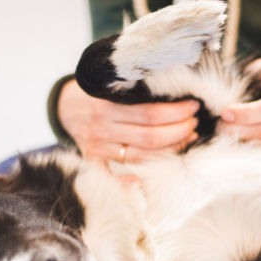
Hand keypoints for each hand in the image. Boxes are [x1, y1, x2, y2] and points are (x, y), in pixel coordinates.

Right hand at [58, 79, 199, 162]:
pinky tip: (156, 171)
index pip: (149, 114)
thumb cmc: (97, 92)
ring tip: (187, 138)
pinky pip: (116, 176)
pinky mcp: (93, 161)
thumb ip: (136, 87)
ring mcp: (96, 148)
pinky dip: (135, 179)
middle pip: (149, 137)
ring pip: (141, 157)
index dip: (176, 112)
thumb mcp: (111, 82)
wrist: (66, 106)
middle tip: (194, 123)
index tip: (193, 107)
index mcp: (105, 105)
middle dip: (179, 131)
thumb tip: (176, 89)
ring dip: (170, 150)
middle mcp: (100, 128)